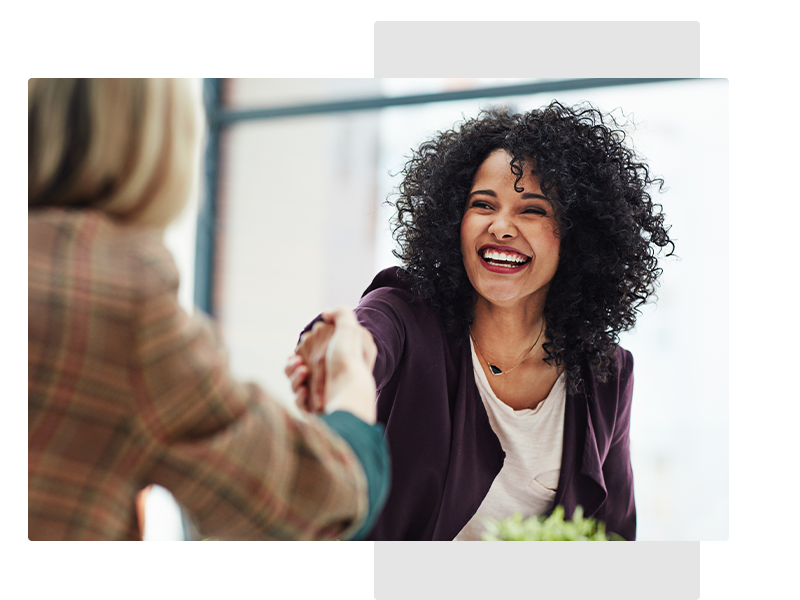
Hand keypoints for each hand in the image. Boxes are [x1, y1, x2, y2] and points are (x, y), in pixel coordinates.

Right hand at [285, 307, 376, 423]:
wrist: (350, 393)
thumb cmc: (349, 361)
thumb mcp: (350, 329)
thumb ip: (340, 314)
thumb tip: (326, 313)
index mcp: (337, 362)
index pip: (312, 355)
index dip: (303, 350)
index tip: (300, 348)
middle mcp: (330, 379)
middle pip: (299, 369)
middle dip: (293, 365)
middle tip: (298, 363)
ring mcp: (322, 396)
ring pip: (296, 385)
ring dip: (294, 377)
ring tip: (303, 372)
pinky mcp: (316, 410)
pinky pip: (299, 402)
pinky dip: (299, 395)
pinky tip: (304, 391)